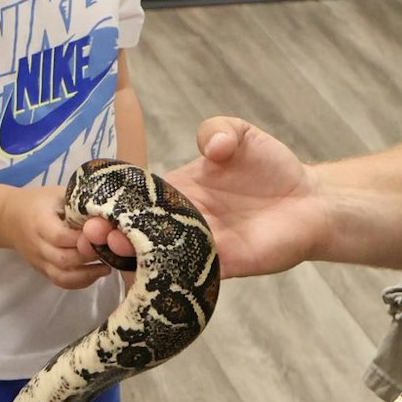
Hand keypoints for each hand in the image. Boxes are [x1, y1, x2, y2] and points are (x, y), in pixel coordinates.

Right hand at [3, 184, 109, 288]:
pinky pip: (61, 282)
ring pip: (62, 277)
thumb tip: (108, 216)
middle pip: (63, 260)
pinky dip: (81, 282)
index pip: (61, 237)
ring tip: (108, 266)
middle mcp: (37, 245)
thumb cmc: (40, 202)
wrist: (10, 217)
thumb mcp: (58, 194)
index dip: (83, 239)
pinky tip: (97, 272)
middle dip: (89, 257)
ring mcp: (39, 262)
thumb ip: (80, 204)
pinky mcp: (42, 271)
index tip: (102, 234)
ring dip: (88, 275)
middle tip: (109, 249)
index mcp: (40, 222)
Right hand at [79, 117, 321, 277]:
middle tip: (94, 229)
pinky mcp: (222, 265)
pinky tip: (153, 267)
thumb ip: (218, 129)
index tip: (91, 201)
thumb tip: (212, 145)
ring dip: (132, 253)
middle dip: (111, 231)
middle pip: (137, 229)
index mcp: (175, 191)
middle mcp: (180, 221)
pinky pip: (190, 272)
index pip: (134, 197)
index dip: (111, 199)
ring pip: (156, 254)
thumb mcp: (239, 134)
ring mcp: (198, 246)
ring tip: (115, 243)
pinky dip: (170, 271)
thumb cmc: (271, 167)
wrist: (310, 200)